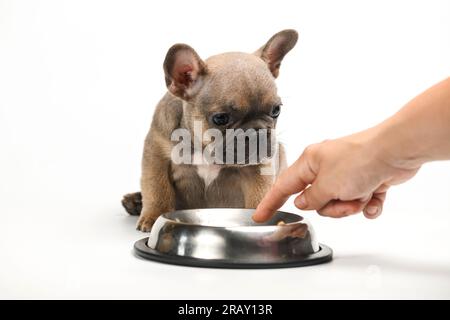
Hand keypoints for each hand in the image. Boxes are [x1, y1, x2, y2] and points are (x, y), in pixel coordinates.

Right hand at [253, 129, 419, 221]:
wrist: (396, 151)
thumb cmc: (360, 159)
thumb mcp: (327, 185)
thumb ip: (312, 199)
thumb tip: (303, 203)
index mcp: (310, 162)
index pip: (283, 186)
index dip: (270, 203)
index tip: (260, 216)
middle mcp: (326, 167)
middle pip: (316, 201)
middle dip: (332, 208)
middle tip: (344, 201)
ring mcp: (346, 174)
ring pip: (338, 204)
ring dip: (350, 206)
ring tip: (362, 195)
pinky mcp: (365, 180)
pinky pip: (359, 203)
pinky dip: (367, 205)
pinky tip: (374, 199)